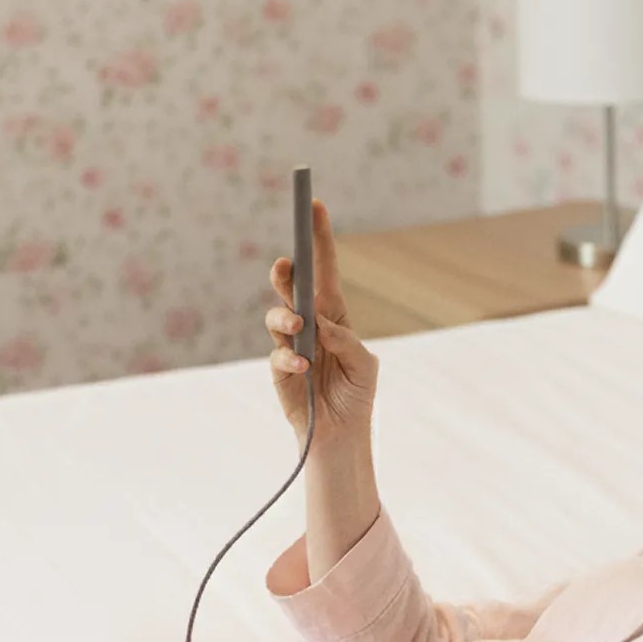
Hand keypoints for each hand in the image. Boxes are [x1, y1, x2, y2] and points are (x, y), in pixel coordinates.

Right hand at [266, 198, 379, 445]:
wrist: (342, 436)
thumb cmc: (357, 396)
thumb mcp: (365, 366)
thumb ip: (345, 341)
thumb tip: (319, 322)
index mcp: (334, 315)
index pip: (324, 270)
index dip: (319, 239)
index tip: (313, 205)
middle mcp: (310, 324)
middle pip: (293, 287)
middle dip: (287, 273)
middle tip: (286, 266)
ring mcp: (291, 345)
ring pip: (278, 316)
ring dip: (285, 318)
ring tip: (298, 328)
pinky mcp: (279, 369)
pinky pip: (277, 354)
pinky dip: (289, 358)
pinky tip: (303, 366)